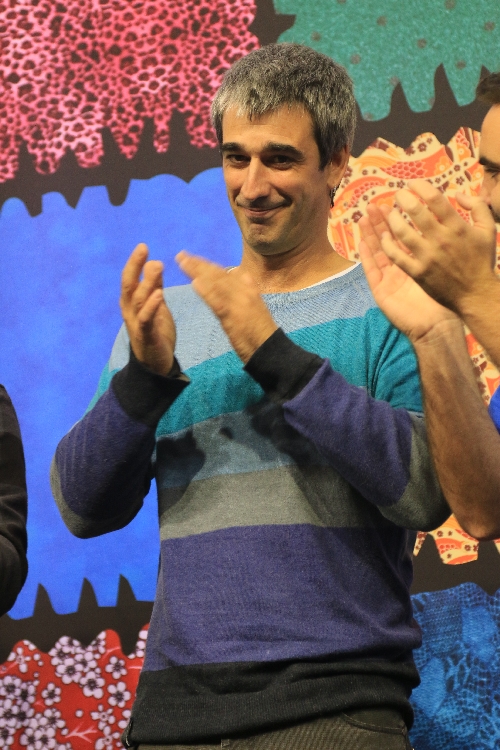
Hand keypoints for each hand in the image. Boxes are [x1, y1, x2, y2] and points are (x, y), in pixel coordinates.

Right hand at [120, 244, 175, 375]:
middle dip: (134, 266)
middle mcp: (129, 311)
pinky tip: (160, 295)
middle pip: (129, 285)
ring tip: (156, 266)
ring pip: (138, 300)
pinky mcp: (146, 335)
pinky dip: (152, 306)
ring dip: (147, 282)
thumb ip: (154, 287)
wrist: (155, 365)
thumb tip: (154, 264)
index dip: (135, 263)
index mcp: (132, 303)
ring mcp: (136, 323)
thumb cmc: (155, 333)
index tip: (143, 246)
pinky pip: (146, 319)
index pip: (130, 278)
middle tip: (143, 249)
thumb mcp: (156, 306)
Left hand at [176, 251, 277, 362]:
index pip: (224, 273)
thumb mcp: (256, 305)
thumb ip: (248, 289)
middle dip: (199, 264)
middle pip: (218, 275)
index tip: (193, 258)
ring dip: (198, 272)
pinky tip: (195, 283)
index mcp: (248, 288)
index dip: (207, 265)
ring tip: (183, 263)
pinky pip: (218, 302)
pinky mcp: (233, 316)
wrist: (270, 349)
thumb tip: (242, 274)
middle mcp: (243, 291)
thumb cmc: (261, 331)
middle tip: (181, 255)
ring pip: (216, 284)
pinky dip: (206, 292)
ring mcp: (238, 303)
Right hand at [359, 204, 456, 343]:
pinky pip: (372, 271)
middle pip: (386, 242)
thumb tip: (437, 227)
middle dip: (379, 223)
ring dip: (370, 235)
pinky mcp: (380, 291)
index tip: (391, 204)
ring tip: (363, 218)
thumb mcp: (439, 269)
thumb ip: (433, 250)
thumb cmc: (443, 299)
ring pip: (377, 253)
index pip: (401, 238)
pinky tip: (362, 242)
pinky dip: (366, 256)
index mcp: (413, 263)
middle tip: (373, 205)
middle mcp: (399, 269)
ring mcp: (387, 280)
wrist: (435, 325)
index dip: (394, 222)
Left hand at [380, 179, 497, 313]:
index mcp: (457, 227)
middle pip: (415, 211)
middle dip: (403, 198)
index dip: (420, 187)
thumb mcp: (488, 230)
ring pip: (402, 232)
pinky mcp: (418, 272)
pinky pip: (396, 255)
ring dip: (393, 219)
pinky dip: (388, 244)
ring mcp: (427, 257)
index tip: (413, 184)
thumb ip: (477, 207)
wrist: (476, 295)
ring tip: (391, 214)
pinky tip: (385, 237)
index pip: (434, 199)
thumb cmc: (482, 262)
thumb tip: (458, 194)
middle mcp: (441, 239)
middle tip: (398, 195)